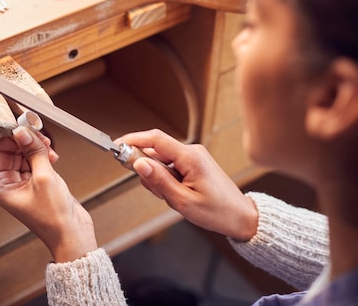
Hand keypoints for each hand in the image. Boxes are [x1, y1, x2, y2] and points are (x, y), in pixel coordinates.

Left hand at [0, 126, 97, 261]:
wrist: (71, 233)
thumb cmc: (53, 215)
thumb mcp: (44, 176)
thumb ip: (33, 150)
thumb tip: (22, 131)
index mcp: (1, 186)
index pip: (1, 151)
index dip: (13, 137)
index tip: (27, 127)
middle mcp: (9, 185)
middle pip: (13, 151)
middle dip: (27, 142)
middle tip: (42, 137)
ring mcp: (23, 184)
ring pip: (25, 155)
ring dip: (37, 148)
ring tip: (50, 149)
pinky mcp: (37, 183)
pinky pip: (35, 162)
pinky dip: (43, 156)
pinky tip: (53, 157)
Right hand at [118, 129, 257, 240]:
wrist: (240, 217)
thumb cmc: (217, 212)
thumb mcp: (183, 201)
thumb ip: (159, 181)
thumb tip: (139, 163)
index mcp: (190, 157)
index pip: (155, 139)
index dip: (133, 140)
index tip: (117, 146)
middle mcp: (192, 152)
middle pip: (155, 150)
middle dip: (146, 168)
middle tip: (155, 189)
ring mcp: (193, 157)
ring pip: (161, 160)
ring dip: (157, 178)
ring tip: (171, 197)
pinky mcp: (193, 164)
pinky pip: (170, 166)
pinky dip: (166, 179)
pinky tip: (175, 193)